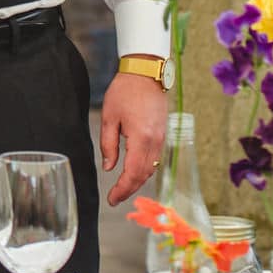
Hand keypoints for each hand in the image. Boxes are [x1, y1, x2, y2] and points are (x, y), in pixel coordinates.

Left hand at [100, 72, 167, 205]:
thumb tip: (108, 167)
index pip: (132, 173)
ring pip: (151, 169)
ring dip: (137, 181)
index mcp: (141, 138)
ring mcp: (162, 138)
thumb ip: (108, 144)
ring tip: (122, 189)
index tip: (111, 199)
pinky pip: (155, 159)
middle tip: (114, 199)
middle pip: (144, 175)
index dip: (122, 189)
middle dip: (129, 190)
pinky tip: (134, 173)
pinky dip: (145, 170)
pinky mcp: (163, 134)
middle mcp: (155, 142)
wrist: (146, 73)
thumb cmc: (124, 91)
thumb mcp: (109, 117)